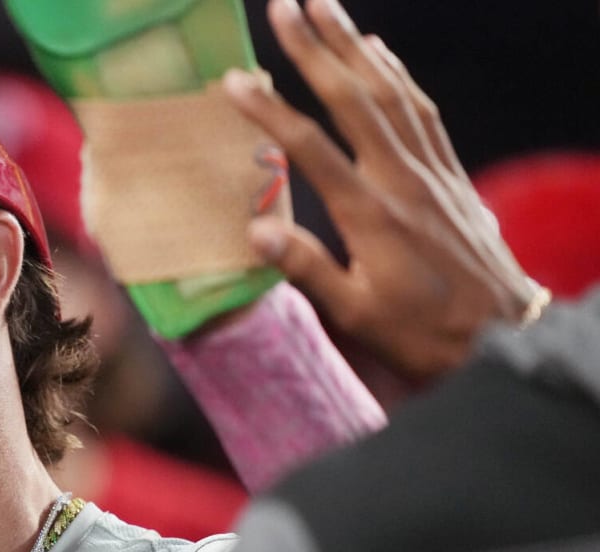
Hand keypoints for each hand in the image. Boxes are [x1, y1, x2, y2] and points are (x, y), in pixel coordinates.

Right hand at [223, 0, 541, 381]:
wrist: (500, 335)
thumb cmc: (420, 332)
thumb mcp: (358, 314)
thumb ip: (308, 269)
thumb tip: (255, 229)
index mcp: (372, 214)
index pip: (312, 149)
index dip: (270, 112)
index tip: (234, 82)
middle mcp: (403, 179)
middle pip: (354, 99)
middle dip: (316, 49)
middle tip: (283, 6)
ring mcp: (431, 170)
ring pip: (390, 90)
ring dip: (353, 45)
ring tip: (323, 7)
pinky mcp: (450, 171)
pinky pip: (421, 107)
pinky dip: (396, 70)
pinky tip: (377, 47)